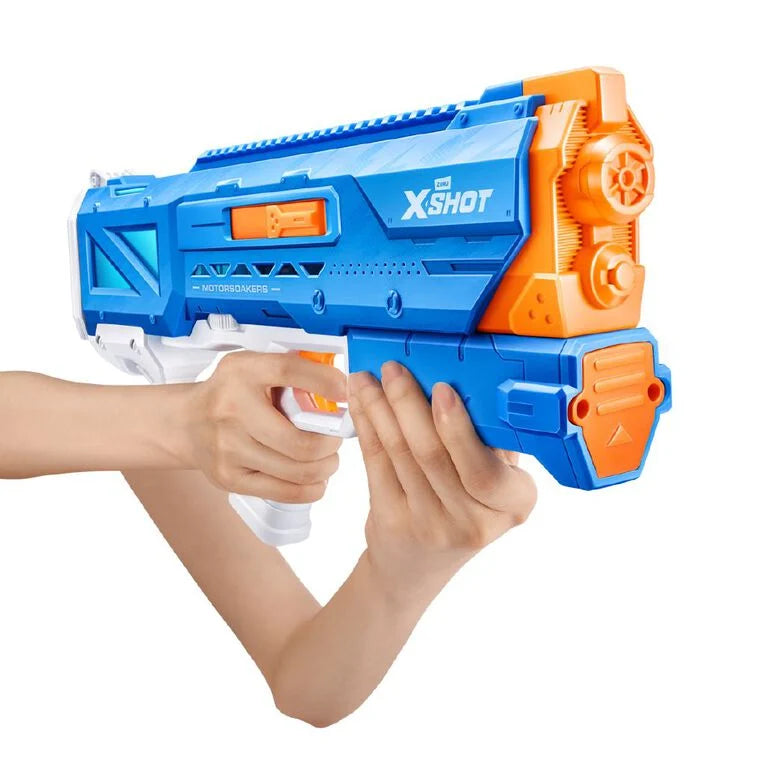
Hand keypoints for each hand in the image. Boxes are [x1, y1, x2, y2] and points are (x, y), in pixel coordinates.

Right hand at [184, 352, 346, 501]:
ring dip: (326, 467)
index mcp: (242, 372)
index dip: (325, 383)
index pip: (288, 371)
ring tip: (328, 459)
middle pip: (301, 442)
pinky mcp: (229, 478)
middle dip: (331, 444)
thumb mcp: (254, 367)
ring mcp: (229, 449)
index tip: (347, 393)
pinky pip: (285, 492)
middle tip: (336, 439)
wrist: (186, 423)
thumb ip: (293, 371)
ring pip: (299, 471)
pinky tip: (314, 478)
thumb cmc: (231, 393)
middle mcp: (232, 410)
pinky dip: (311, 487)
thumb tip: (342, 384)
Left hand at [348, 362, 535, 604]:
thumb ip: (488, 441)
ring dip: (380, 408)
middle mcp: (472, 521)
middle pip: (432, 454)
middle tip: (395, 370)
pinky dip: (366, 425)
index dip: (459, 429)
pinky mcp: (391, 521)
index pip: (486, 471)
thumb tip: (461, 377)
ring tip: (370, 378)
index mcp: (510, 505)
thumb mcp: (493, 482)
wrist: (416, 567)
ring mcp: (428, 525)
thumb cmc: (463, 510)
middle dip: (408, 403)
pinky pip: (376, 462)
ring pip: (399, 453)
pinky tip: (362, 402)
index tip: (442, 389)